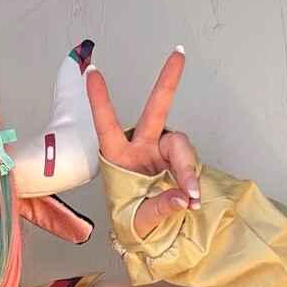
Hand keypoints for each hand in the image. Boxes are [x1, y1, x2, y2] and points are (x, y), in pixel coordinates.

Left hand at [86, 48, 200, 239]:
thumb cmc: (134, 221)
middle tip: (179, 54)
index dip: (100, 100)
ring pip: (180, 146)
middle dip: (168, 82)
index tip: (92, 72)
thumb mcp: (140, 219)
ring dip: (186, 169)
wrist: (147, 232)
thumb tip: (183, 195)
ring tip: (190, 196)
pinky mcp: (177, 161)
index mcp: (118, 157)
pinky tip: (194, 198)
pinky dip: (193, 180)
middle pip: (156, 110)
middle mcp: (140, 148)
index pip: (107, 125)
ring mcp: (161, 152)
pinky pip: (189, 163)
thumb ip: (160, 208)